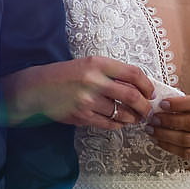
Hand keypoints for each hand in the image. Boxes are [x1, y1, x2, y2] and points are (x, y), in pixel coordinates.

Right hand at [3, 57, 153, 128]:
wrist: (38, 88)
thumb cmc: (66, 75)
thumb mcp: (88, 65)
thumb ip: (111, 73)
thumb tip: (138, 86)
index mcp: (98, 63)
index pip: (133, 73)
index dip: (147, 84)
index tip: (151, 92)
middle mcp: (94, 81)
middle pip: (132, 96)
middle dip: (145, 106)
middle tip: (148, 110)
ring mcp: (88, 100)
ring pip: (122, 113)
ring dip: (133, 118)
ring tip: (134, 117)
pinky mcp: (82, 116)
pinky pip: (109, 124)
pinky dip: (118, 124)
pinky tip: (119, 122)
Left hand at [150, 90, 189, 161]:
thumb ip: (186, 100)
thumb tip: (161, 102)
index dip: (179, 104)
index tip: (162, 104)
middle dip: (168, 121)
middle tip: (153, 118)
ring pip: (187, 140)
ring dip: (165, 135)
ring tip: (152, 130)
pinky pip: (187, 153)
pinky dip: (170, 147)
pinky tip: (160, 141)